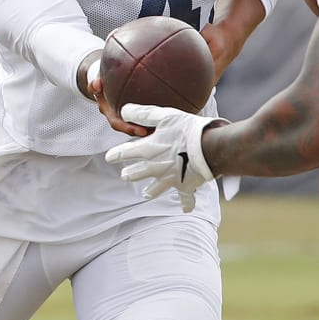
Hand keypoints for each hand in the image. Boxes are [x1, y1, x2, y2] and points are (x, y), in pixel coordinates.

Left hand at [104, 104, 223, 211]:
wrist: (209, 147)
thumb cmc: (187, 129)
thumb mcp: (164, 116)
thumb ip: (143, 114)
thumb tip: (124, 110)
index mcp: (148, 149)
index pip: (125, 153)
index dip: (116, 155)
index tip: (109, 157)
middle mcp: (155, 167)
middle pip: (136, 173)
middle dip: (130, 174)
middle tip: (125, 175)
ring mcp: (170, 179)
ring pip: (155, 189)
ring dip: (149, 191)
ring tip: (145, 194)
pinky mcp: (185, 186)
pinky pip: (185, 198)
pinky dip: (186, 204)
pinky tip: (186, 209)